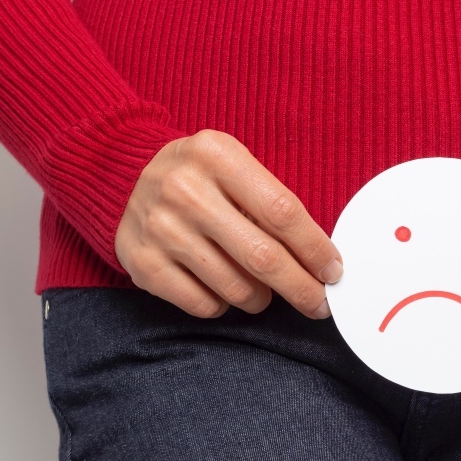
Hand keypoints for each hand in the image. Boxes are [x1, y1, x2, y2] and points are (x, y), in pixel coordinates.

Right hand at [115, 129, 342, 318]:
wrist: (126, 178)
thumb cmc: (202, 178)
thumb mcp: (235, 165)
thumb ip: (274, 202)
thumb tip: (322, 262)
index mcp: (216, 155)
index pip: (283, 212)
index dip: (315, 249)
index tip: (333, 271)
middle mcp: (184, 190)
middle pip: (263, 257)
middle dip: (301, 288)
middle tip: (320, 303)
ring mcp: (160, 228)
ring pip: (236, 288)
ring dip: (261, 298)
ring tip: (262, 288)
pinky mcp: (143, 264)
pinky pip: (204, 305)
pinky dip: (224, 305)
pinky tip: (222, 287)